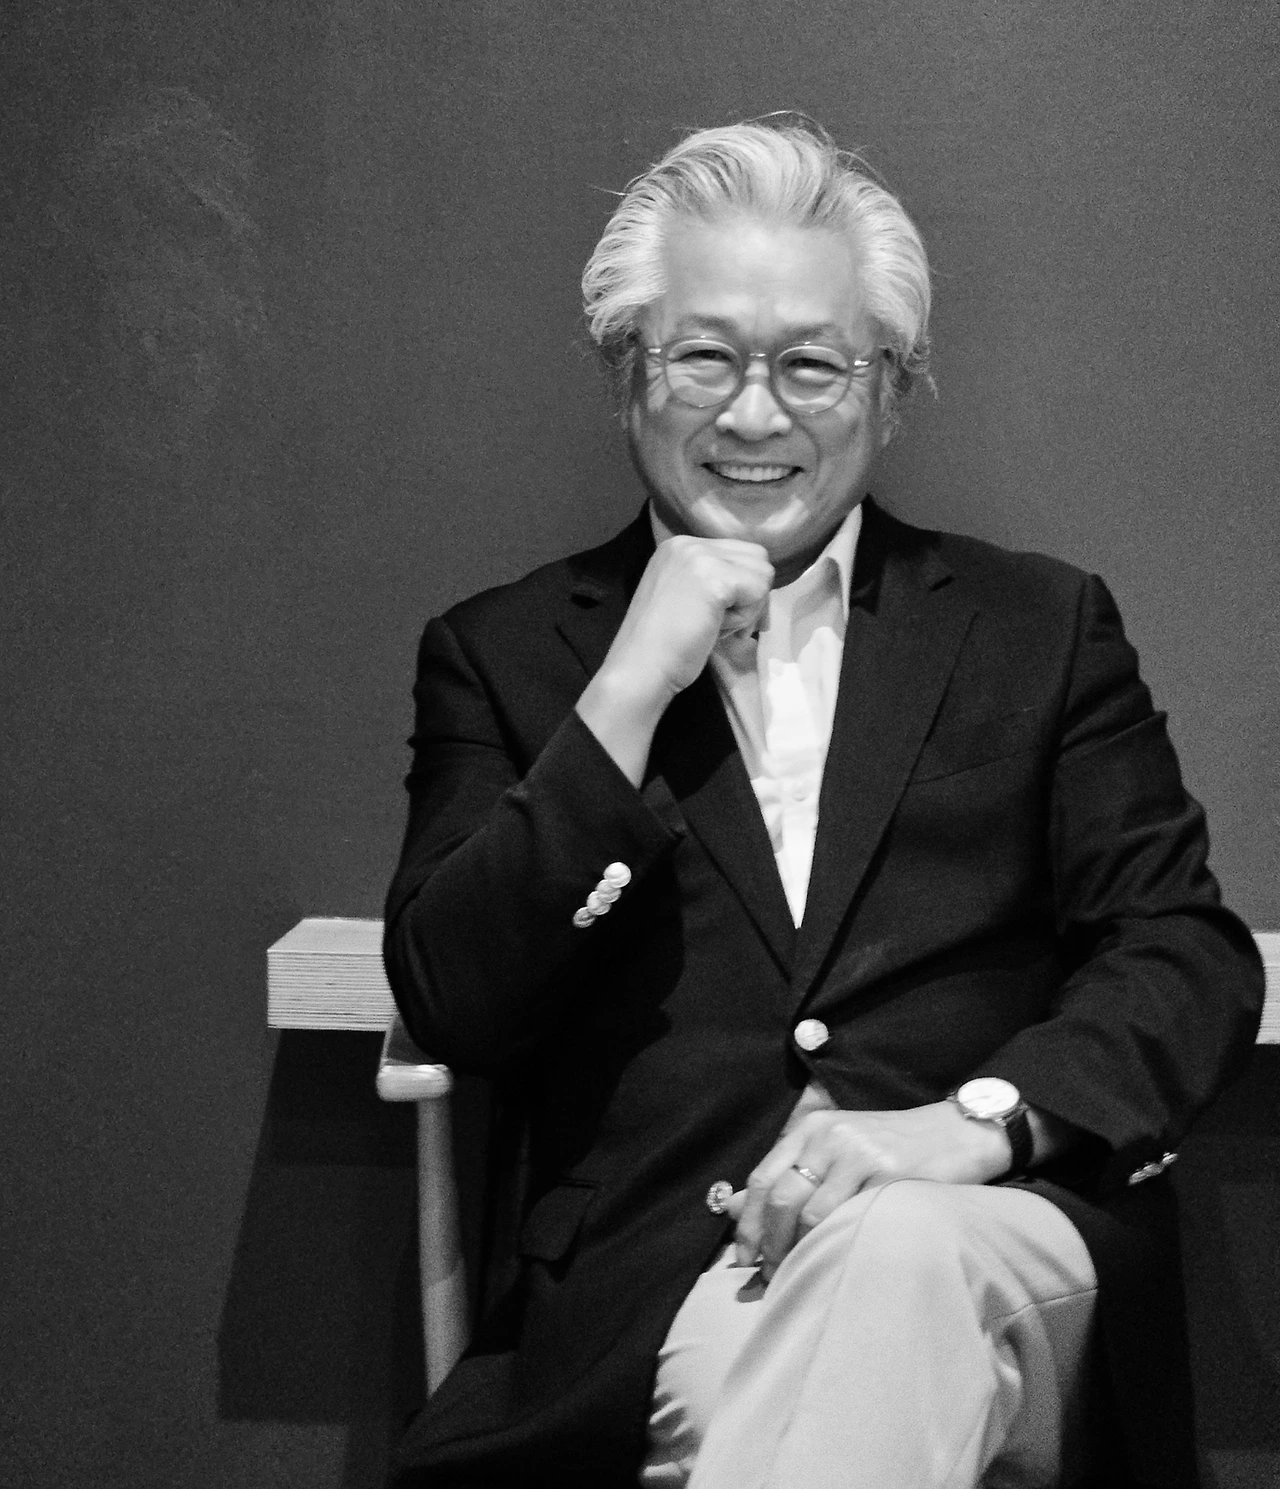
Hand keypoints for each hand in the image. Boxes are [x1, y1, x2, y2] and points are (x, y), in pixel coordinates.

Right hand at [576, 536, 771, 783]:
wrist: (640, 667)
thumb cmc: (664, 645)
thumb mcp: (690, 598)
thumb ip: (716, 583)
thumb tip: (760, 586)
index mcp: (679, 546)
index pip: (739, 552)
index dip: (743, 587)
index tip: (724, 617)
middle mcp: (689, 542)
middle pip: (756, 557)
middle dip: (751, 594)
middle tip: (724, 624)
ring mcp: (700, 557)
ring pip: (762, 572)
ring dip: (749, 606)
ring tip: (716, 626)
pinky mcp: (714, 578)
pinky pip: (759, 590)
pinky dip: (746, 616)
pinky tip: (718, 629)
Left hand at [725, 1103, 1011, 1280]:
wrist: (955, 1132)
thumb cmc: (889, 1146)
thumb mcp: (836, 1148)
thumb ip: (791, 1172)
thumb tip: (737, 1206)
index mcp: (811, 1129)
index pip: (763, 1179)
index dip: (748, 1224)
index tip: (741, 1259)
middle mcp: (830, 1137)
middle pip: (781, 1199)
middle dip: (769, 1244)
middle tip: (769, 1275)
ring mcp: (860, 1155)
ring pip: (810, 1214)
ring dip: (798, 1252)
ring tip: (799, 1274)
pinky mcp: (889, 1175)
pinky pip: (849, 1219)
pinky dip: (833, 1245)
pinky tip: (833, 1260)